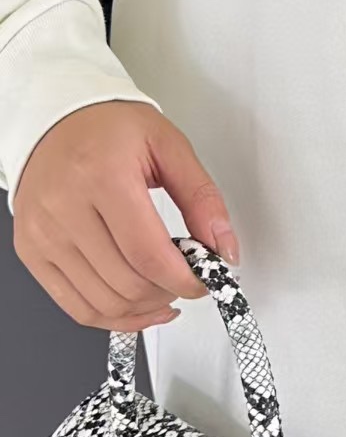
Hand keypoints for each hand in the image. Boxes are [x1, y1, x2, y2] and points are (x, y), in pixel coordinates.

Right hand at [12, 100, 240, 331]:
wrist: (56, 119)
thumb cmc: (111, 128)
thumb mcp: (169, 146)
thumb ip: (202, 198)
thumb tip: (223, 249)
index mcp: (102, 176)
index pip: (148, 253)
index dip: (185, 278)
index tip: (207, 279)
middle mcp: (64, 208)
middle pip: (126, 282)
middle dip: (169, 292)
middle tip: (189, 278)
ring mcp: (42, 234)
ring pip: (102, 302)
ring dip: (145, 308)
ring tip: (166, 289)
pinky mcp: (31, 252)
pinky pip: (76, 306)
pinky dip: (114, 317)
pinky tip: (140, 307)